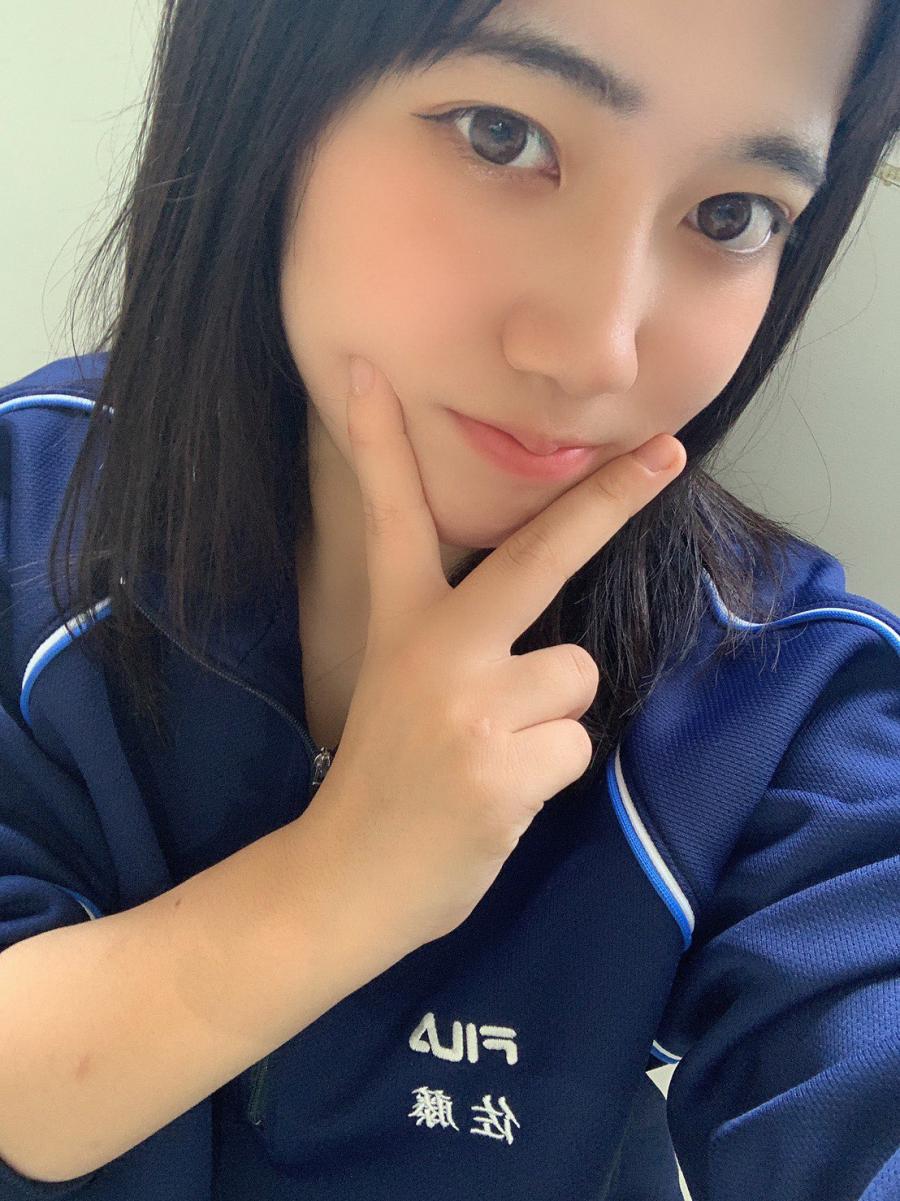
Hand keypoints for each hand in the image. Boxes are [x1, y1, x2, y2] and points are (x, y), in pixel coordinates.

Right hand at [302, 358, 685, 951]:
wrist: (345, 879)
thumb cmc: (383, 780)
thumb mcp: (396, 689)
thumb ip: (455, 643)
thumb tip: (547, 632)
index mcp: (400, 627)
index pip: (393, 519)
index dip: (381, 445)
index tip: (369, 372)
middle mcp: (436, 652)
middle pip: (536, 557)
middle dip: (607, 500)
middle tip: (668, 452)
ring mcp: (472, 709)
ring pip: (575, 678)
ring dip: (552, 720)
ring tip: (495, 757)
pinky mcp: (505, 768)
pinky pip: (576, 747)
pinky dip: (550, 773)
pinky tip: (499, 797)